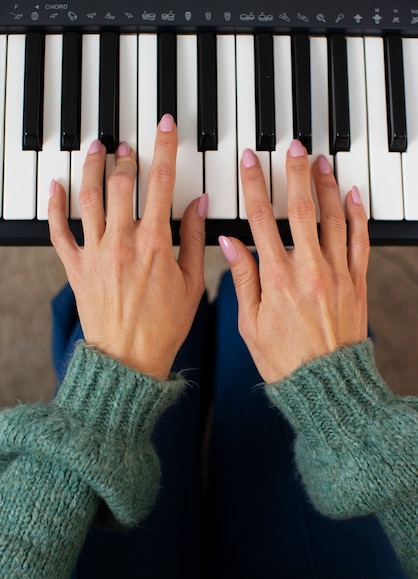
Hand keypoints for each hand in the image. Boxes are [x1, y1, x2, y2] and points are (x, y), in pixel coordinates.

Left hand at [48, 114, 206, 378]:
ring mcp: (95, 253)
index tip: (164, 128)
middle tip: (128, 146)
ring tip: (96, 148)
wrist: (128, 358)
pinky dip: (55, 205)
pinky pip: (59, 231)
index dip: (165, 150)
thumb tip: (199, 205)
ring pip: (89, 197)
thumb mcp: (191, 284)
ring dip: (92, 167)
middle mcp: (122, 242)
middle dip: (126, 158)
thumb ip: (193, 240)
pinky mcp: (76, 267)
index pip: (161, 184)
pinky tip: (57, 185)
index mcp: (155, 245)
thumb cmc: (163, 327)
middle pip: (121, 184)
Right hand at [219, 141, 369, 382]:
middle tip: (293, 146)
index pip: (261, 220)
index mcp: (277, 279)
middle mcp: (309, 270)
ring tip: (321, 161)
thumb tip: (230, 243)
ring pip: (333, 219)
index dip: (254, 185)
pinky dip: (357, 215)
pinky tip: (352, 194)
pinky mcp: (357, 282)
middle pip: (301, 209)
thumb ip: (243, 279)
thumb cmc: (284, 359)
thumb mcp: (250, 324)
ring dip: (326, 186)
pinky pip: (360, 241)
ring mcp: (337, 274)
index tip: (250, 162)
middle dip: (295, 172)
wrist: (325, 384)